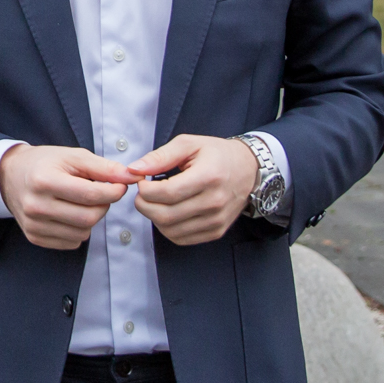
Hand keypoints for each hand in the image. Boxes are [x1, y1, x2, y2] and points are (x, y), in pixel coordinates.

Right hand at [0, 144, 141, 249]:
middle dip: (104, 206)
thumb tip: (132, 177)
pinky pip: (72, 242)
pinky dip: (79, 229)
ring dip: (91, 218)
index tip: (120, 185)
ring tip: (81, 202)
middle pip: (89, 217)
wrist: (10, 175)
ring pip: (83, 232)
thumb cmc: (45, 163)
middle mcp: (36, 205)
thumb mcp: (73, 156)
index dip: (114, 192)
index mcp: (44, 180)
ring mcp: (33, 224)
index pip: (90, 195)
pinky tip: (70, 213)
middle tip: (101, 194)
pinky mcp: (34, 237)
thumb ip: (104, 167)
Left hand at [129, 135, 257, 245]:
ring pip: (170, 230)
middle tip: (143, 193)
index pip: (167, 193)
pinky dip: (167, 228)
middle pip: (166, 215)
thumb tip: (134, 169)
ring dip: (154, 217)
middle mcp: (214, 202)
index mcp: (208, 177)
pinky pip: (181, 238)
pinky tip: (168, 212)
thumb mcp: (189, 144)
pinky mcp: (216, 231)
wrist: (248, 170)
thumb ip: (160, 156)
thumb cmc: (217, 154)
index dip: (146, 190)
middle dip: (144, 205)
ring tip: (156, 201)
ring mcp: (216, 220)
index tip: (141, 181)